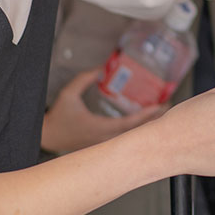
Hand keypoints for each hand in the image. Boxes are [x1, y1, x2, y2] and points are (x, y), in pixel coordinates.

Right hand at [41, 68, 164, 154]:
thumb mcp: (68, 94)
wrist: (47, 137)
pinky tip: (143, 121)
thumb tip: (100, 68)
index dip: (146, 115)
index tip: (159, 106)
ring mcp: (105, 144)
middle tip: (168, 107)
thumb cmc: (58, 118)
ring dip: (147, 125)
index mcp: (101, 128)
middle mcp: (106, 139)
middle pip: (137, 132)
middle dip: (154, 120)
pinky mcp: (103, 145)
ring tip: (160, 112)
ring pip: (132, 136)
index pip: (130, 123)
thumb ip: (84, 80)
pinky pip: (125, 138)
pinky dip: (137, 129)